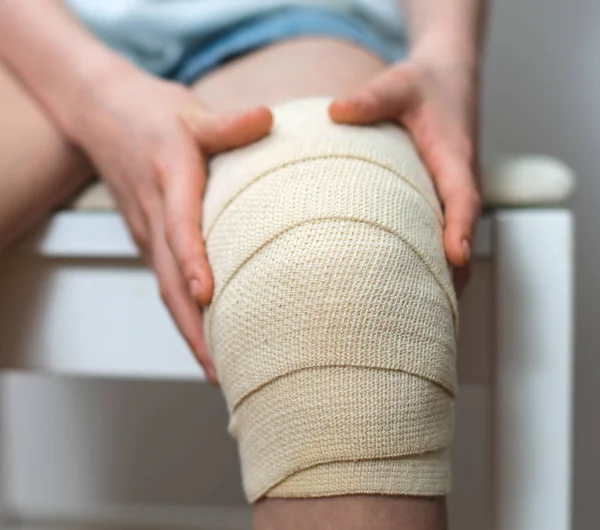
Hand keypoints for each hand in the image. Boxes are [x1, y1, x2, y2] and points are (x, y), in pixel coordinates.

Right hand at [67, 68, 272, 381]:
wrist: (104, 116)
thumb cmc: (154, 116)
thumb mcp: (191, 112)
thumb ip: (228, 124)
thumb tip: (267, 119)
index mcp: (166, 179)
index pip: (179, 226)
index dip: (193, 260)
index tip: (209, 295)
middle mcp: (153, 214)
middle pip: (168, 280)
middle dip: (192, 328)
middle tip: (220, 369)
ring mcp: (147, 231)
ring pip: (166, 289)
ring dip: (189, 331)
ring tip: (218, 369)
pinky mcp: (148, 238)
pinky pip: (166, 281)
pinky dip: (184, 313)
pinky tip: (207, 334)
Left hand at [329, 55, 480, 293]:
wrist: (450, 81)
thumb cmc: (425, 85)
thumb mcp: (400, 83)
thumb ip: (372, 98)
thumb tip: (335, 112)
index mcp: (455, 156)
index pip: (463, 196)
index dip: (460, 227)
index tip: (455, 256)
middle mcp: (459, 182)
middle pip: (462, 235)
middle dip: (451, 273)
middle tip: (429, 313)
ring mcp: (452, 195)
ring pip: (454, 242)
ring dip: (443, 276)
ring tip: (417, 317)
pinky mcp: (442, 200)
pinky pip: (442, 235)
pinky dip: (433, 263)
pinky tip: (406, 288)